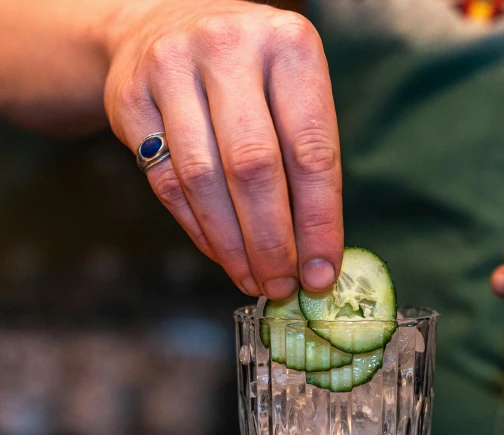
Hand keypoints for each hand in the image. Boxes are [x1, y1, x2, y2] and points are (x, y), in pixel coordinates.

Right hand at [104, 0, 341, 297]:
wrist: (165, 25)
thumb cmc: (249, 74)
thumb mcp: (290, 95)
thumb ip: (305, 164)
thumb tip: (314, 255)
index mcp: (288, 47)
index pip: (311, 152)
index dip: (317, 223)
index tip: (320, 273)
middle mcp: (228, 47)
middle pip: (253, 168)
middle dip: (271, 243)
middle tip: (283, 287)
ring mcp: (171, 68)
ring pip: (204, 181)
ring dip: (232, 246)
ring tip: (254, 280)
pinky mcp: (129, 99)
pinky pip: (167, 183)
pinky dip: (199, 230)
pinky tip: (223, 255)